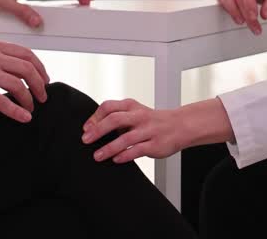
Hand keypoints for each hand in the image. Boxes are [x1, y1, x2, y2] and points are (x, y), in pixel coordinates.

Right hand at [0, 38, 50, 121]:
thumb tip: (13, 66)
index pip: (26, 54)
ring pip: (18, 85)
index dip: (40, 68)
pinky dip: (17, 111)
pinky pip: (3, 101)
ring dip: (29, 99)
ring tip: (31, 107)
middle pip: (27, 69)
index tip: (45, 79)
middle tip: (43, 96)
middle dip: (40, 84)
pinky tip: (23, 117)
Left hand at [81, 98, 233, 162]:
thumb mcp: (135, 112)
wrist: (180, 126)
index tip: (86, 128)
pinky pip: (137, 150)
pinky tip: (116, 159)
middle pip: (115, 119)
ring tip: (97, 155)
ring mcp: (148, 130)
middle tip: (86, 140)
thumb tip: (92, 129)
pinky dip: (125, 155)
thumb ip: (117, 117)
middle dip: (98, 130)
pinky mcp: (155, 144)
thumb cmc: (153, 121)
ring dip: (109, 147)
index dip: (95, 117)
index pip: (109, 107)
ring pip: (125, 138)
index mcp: (131, 106)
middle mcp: (139, 116)